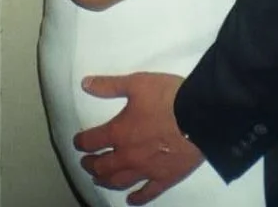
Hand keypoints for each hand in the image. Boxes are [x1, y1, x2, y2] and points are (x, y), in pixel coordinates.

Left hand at [74, 72, 203, 204]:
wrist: (199, 114)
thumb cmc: (167, 96)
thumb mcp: (137, 83)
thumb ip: (109, 85)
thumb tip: (84, 84)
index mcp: (119, 133)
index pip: (92, 141)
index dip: (81, 142)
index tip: (79, 141)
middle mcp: (127, 156)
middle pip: (103, 166)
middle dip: (91, 164)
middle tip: (87, 162)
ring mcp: (146, 170)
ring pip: (120, 181)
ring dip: (106, 181)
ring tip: (100, 179)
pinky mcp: (164, 178)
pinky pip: (147, 194)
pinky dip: (136, 199)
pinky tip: (130, 199)